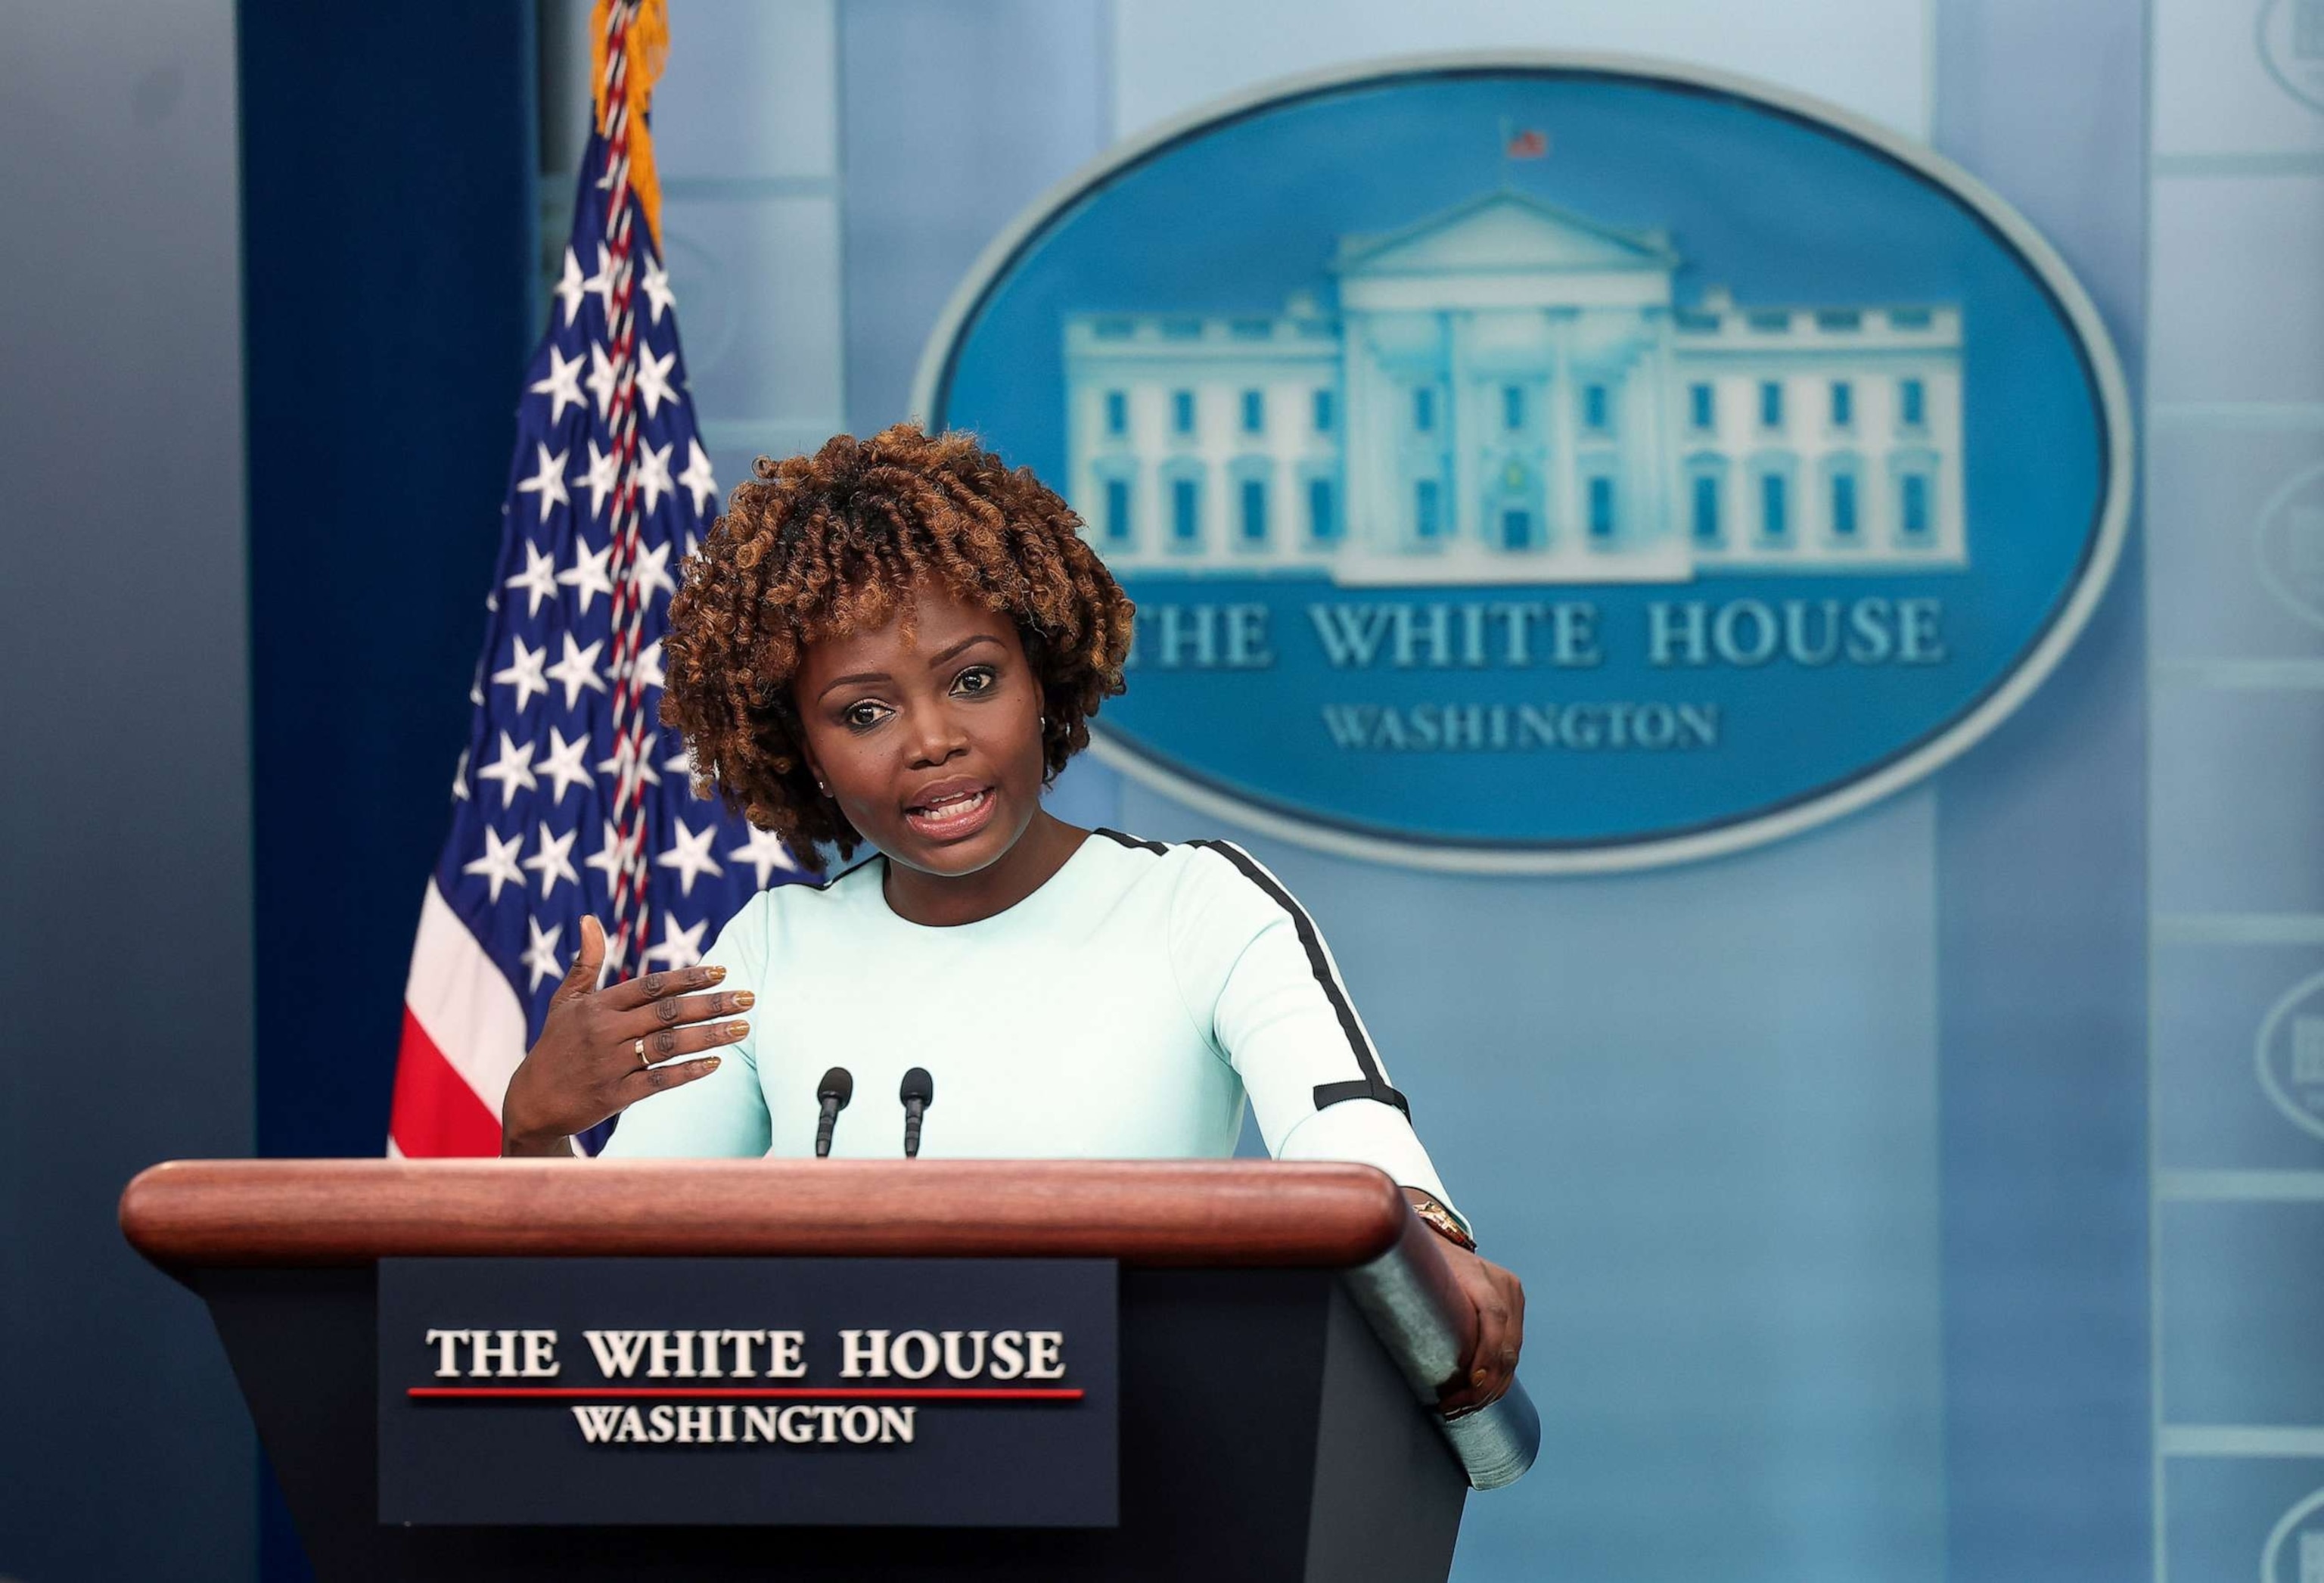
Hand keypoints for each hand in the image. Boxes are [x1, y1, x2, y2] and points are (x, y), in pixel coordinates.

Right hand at [499, 915, 751, 1154]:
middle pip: (668, 1013)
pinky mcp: (614, 1095)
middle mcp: (605, 1031)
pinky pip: (659, 1080)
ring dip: (710, 1036)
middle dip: (712, 1004)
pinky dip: (688, 1072)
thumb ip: (586, 962)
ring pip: (669, 1045)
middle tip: (748, 999)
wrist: (532, 1103)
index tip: (723, 972)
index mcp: (597, 1005)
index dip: (688, 977)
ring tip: (743, 1029)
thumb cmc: (555, 1046)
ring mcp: (611, 1064)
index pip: (651, 985)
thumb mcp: (565, 1001)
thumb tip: (590, 919)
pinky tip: (716, 1063)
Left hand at [1431, 1239, 1525, 1417]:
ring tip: (1461, 1408)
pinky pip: (1511, 1351)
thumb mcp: (1419, 1274)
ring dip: (1490, 1389)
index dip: (1486, 1352)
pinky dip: (1497, 1378)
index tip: (1469, 1383)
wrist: (1439, 1240)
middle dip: (1482, 1385)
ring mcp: (1514, 1298)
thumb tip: (1395, 1341)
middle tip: (1453, 1408)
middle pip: (1506, 1345)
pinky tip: (1477, 1396)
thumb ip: (1417, 1301)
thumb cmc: (1420, 1262)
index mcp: (1481, 1274)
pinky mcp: (1515, 1310)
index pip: (1494, 1317)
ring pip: (1512, 1356)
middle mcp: (1505, 1286)